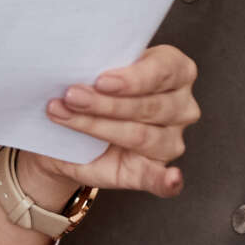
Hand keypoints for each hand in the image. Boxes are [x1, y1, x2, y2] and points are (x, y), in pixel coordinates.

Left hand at [28, 45, 199, 198]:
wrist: (64, 132)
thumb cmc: (88, 91)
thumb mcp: (92, 71)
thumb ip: (97, 66)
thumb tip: (73, 64)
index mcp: (174, 70)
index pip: (164, 70)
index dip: (133, 78)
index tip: (101, 80)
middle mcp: (180, 105)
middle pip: (147, 105)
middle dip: (104, 102)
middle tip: (71, 96)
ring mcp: (170, 140)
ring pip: (139, 134)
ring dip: (97, 126)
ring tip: (65, 116)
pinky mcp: (152, 169)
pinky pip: (162, 177)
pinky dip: (167, 181)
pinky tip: (171, 180)